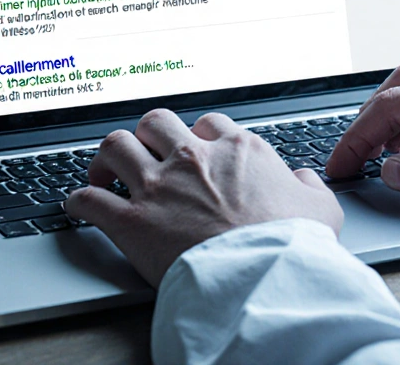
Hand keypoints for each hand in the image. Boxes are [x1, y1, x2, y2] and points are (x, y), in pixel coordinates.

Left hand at [66, 108, 343, 285]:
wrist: (263, 277)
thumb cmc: (292, 245)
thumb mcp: (321, 208)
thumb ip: (310, 186)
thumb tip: (304, 179)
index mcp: (237, 149)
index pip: (208, 123)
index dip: (197, 135)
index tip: (192, 150)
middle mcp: (193, 158)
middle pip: (154, 122)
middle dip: (146, 135)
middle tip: (144, 153)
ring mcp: (159, 186)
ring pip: (116, 146)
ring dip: (106, 158)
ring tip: (104, 172)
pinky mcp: (132, 221)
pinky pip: (90, 200)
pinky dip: (79, 202)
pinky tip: (78, 207)